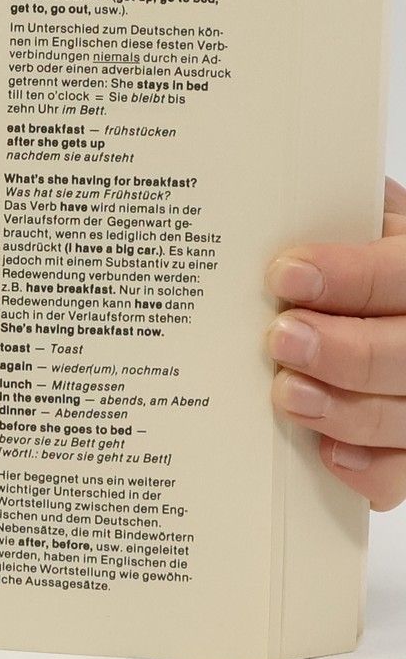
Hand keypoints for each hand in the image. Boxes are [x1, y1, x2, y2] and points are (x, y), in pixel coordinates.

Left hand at [268, 178, 405, 509]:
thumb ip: (332, 212)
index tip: (286, 276)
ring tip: (286, 394)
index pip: (404, 274)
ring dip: (345, 410)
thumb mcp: (365, 223)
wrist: (386, 304)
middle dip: (345, 350)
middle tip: (281, 338)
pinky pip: (400, 472)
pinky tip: (327, 455)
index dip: (350, 277)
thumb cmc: (369, 257)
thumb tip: (266, 186)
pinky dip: (368, 469)